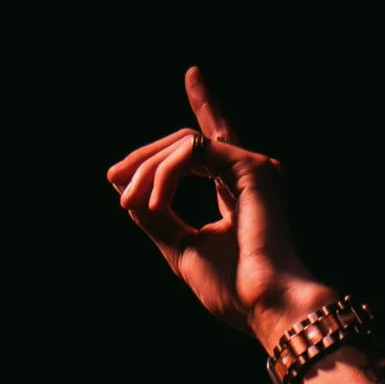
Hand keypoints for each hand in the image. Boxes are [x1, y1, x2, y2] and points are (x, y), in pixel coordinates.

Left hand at [106, 67, 326, 340]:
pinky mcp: (251, 166)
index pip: (214, 146)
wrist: (269, 308)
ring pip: (183, 145)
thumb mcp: (182, 250)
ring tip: (130, 201)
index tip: (193, 75)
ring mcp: (253, 168)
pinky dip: (166, 174)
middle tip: (115, 180)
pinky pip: (192, 151)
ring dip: (148, 170)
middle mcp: (252, 175)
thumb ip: (157, 218)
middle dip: (144, 160)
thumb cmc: (234, 292)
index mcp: (242, 194)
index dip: (205, 105)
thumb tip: (124, 186)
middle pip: (184, 144)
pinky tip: (155, 202)